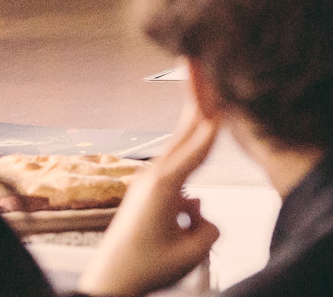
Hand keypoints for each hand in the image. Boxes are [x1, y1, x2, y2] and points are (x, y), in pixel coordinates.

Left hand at [79, 101, 221, 296]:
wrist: (109, 283)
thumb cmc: (146, 267)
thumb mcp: (193, 250)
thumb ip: (210, 224)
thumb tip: (199, 211)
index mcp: (167, 183)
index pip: (202, 141)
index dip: (217, 112)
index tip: (223, 83)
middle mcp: (155, 175)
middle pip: (186, 128)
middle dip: (196, 95)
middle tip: (196, 58)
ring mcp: (147, 181)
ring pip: (183, 151)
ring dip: (197, 132)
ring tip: (204, 97)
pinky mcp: (144, 192)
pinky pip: (177, 174)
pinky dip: (190, 171)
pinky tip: (188, 210)